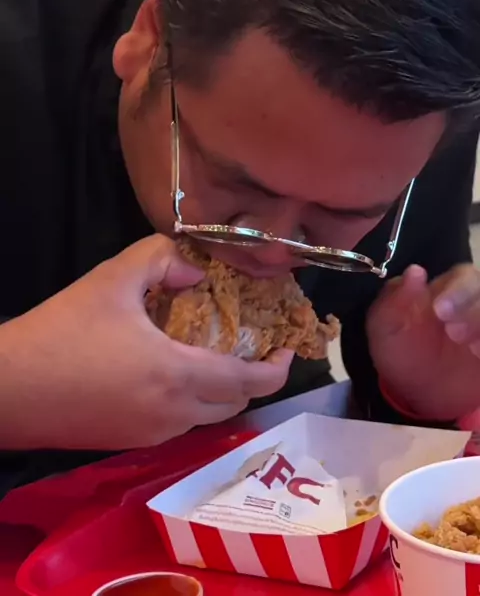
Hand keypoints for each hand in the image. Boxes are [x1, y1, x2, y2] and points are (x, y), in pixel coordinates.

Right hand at [0, 236, 292, 449]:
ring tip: (211, 356)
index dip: (276, 369)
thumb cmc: (63, 331)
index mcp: (176, 375)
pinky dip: (191, 401)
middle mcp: (172, 414)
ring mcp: (150, 435)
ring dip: (220, 391)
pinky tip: (169, 374)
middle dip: (251, 380)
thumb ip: (162, 259)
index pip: (247, 381)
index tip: (286, 350)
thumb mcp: (113, 278)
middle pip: (233, 404)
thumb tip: (195, 272)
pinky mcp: (128, 443)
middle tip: (250, 348)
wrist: (10, 388)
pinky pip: (178, 424)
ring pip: (207, 417)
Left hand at [367, 264, 479, 421]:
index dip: (457, 290)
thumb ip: (395, 298)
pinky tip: (479, 355)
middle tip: (453, 333)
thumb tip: (415, 271)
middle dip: (473, 309)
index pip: (464, 276)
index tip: (439, 311)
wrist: (417, 394)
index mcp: (446, 291)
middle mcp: (473, 304)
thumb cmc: (401, 354)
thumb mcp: (385, 328)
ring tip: (471, 349)